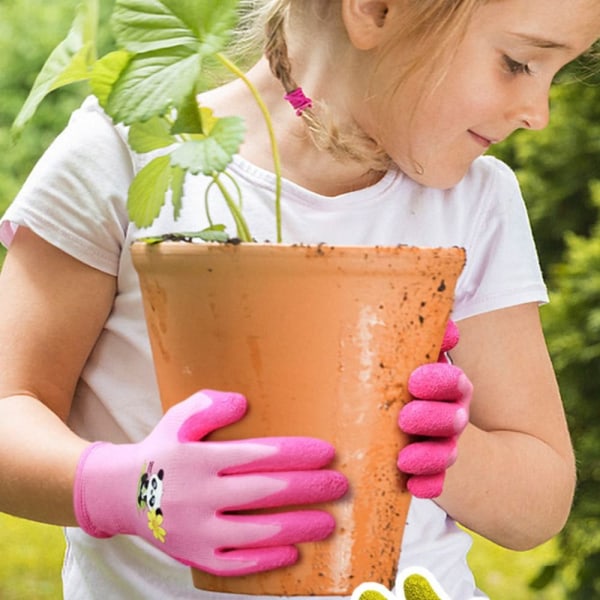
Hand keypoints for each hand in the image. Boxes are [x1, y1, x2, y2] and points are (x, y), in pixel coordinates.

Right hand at [73, 390, 347, 575]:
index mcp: (199, 458)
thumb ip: (210, 406)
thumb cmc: (161, 450)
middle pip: (265, 492)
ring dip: (297, 526)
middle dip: (308, 488)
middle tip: (339, 485)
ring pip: (256, 532)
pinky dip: (266, 560)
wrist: (119, 494)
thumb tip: (244, 403)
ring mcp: (196, 530)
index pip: (259, 454)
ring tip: (329, 522)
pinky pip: (235, 563)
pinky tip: (293, 552)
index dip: (297, 453)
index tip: (327, 452)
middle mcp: (199, 495)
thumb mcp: (178, 418)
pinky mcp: (194, 556)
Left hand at [397, 320, 471, 498]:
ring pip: (444, 453)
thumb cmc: (426, 393)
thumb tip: (448, 327)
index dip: (439, 382)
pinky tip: (414, 486)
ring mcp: (447, 449)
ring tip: (404, 457)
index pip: (454, 384)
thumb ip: (432, 346)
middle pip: (451, 419)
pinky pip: (436, 484)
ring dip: (428, 455)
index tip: (416, 380)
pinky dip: (427, 485)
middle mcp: (452, 419)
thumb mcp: (430, 370)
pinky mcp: (437, 478)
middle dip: (431, 418)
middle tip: (406, 417)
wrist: (463, 447)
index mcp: (452, 390)